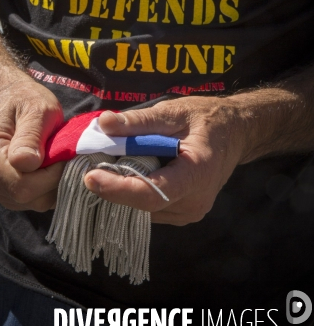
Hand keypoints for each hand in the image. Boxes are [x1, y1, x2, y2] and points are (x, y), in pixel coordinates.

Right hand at [0, 77, 64, 211]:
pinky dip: (44, 190)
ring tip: (55, 161)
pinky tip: (48, 169)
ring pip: (29, 203)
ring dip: (49, 187)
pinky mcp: (1, 190)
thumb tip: (28, 164)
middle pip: (24, 196)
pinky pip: (28, 202)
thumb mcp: (36, 109)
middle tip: (63, 158)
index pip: (21, 184)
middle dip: (52, 182)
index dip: (50, 176)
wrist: (14, 99)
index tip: (63, 156)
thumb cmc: (27, 100)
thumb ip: (31, 136)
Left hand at [84, 97, 246, 225]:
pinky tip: (128, 170)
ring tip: (110, 162)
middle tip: (91, 161)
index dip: (118, 189)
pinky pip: (149, 208)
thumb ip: (139, 121)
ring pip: (142, 209)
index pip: (152, 193)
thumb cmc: (206, 119)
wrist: (235, 133)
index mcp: (197, 174)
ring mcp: (189, 213)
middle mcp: (194, 203)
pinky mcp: (182, 213)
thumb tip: (104, 123)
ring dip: (122, 188)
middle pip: (143, 203)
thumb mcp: (174, 111)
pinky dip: (133, 190)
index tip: (90, 177)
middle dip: (113, 185)